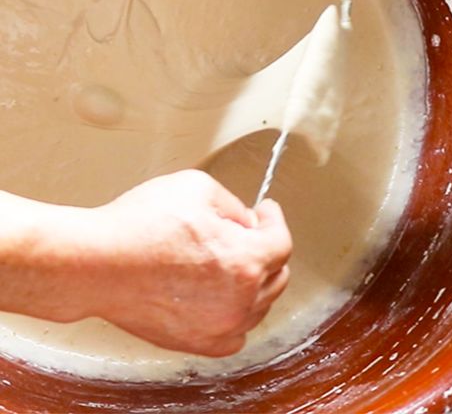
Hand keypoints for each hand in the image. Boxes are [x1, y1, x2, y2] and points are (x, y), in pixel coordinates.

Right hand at [71, 170, 292, 356]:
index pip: (281, 241)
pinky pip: (234, 334)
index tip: (266, 212)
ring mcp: (219, 325)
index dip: (273, 220)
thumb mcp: (197, 188)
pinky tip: (225, 299)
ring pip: (258, 305)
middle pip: (275, 274)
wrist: (92, 264)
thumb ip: (233, 204)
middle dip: (265, 249)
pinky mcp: (195, 341)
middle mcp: (239, 299)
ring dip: (254, 282)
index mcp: (246, 260)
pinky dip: (237, 316)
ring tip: (234, 263)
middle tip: (249, 234)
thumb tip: (245, 220)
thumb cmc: (136, 226)